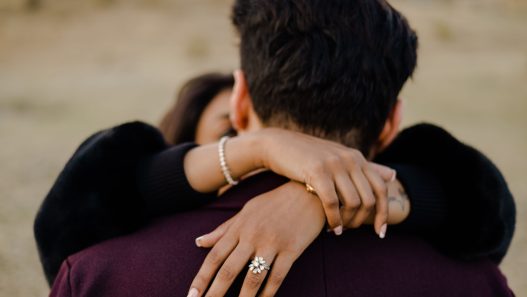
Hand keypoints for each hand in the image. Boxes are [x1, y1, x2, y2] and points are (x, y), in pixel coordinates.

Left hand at [188, 181, 324, 296]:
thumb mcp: (246, 211)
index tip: (191, 295)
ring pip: (252, 278)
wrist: (308, 192)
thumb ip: (223, 229)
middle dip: (214, 294)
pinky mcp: (292, 250)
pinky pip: (277, 277)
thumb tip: (199, 242)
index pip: (214, 256)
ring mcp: (272, 243)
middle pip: (228, 271)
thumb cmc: (275, 202)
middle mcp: (252, 236)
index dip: (201, 278)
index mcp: (239, 227)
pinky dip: (267, 294)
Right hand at [256, 128, 395, 235]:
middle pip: (369, 199)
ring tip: (338, 230)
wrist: (278, 144)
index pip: (381, 189)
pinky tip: (330, 228)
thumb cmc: (308, 156)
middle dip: (362, 221)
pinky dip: (334, 219)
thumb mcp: (339, 158)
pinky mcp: (316, 171)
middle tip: (349, 230)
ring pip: (353, 203)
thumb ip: (365, 168)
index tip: (380, 232)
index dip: (384, 213)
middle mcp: (349, 159)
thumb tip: (393, 174)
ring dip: (347, 222)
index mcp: (357, 157)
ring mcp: (334, 164)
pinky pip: (332, 203)